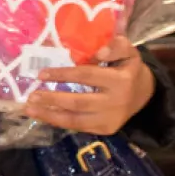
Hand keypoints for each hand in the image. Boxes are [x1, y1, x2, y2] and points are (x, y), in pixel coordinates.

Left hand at [31, 34, 156, 135]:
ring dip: (50, 116)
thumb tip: (98, 52)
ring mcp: (110, 119)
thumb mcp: (129, 51)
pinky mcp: (106, 129)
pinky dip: (59, 122)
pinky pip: (79, 127)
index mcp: (120, 80)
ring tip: (29, 109)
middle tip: (30, 96)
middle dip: (52, 100)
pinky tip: (44, 116)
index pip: (86, 76)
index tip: (41, 74)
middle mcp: (115, 102)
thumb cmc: (128, 69)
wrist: (144, 95)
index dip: (63, 75)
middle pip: (78, 102)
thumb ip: (116, 46)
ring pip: (76, 120)